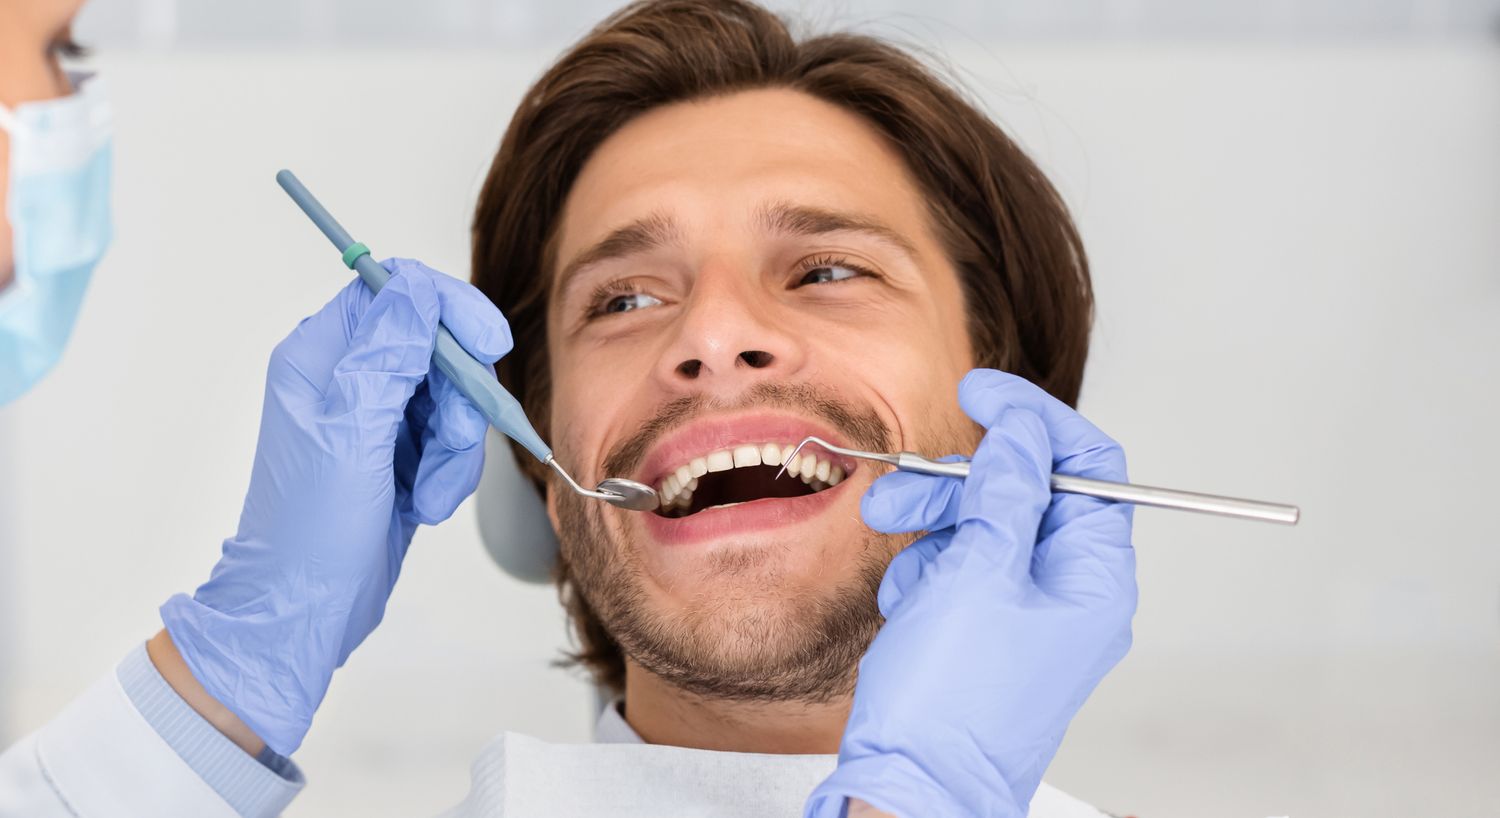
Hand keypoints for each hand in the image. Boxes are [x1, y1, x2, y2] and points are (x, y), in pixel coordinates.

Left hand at [159, 258, 510, 755]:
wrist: (304, 610)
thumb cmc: (307, 533)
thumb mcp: (349, 437)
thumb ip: (383, 357)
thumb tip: (414, 290)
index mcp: (319, 357)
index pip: (396, 291)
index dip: (450, 309)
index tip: (489, 345)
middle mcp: (346, 377)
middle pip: (438, 345)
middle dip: (460, 397)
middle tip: (454, 441)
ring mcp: (375, 415)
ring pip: (453, 395)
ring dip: (457, 447)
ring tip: (429, 491)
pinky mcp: (399, 451)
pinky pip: (453, 437)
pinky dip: (453, 471)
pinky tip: (426, 504)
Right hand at [806, 369, 1136, 817]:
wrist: (913, 790)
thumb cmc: (954, 701)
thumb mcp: (978, 573)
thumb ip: (1006, 491)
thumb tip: (1024, 431)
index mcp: (1095, 576)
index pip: (1090, 466)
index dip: (1035, 419)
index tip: (981, 393)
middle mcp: (1073, 593)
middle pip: (1027, 493)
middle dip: (960, 481)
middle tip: (903, 483)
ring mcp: (1031, 615)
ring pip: (986, 529)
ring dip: (934, 525)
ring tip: (891, 542)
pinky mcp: (990, 633)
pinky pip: (963, 572)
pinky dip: (929, 571)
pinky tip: (907, 600)